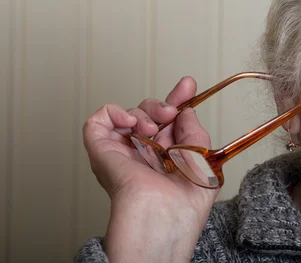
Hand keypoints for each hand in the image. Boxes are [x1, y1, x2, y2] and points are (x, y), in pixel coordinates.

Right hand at [82, 76, 217, 261]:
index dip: (177, 100)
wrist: (165, 215)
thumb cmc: (184, 201)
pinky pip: (98, 121)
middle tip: (170, 112)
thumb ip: (193, 130)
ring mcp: (123, 151)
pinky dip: (113, 112)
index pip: (168, 121)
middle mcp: (144, 152)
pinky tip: (130, 123)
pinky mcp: (102, 151)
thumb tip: (185, 110)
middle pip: (148, 113)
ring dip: (142, 111)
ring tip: (151, 128)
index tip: (188, 85)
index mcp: (167, 156)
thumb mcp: (201, 157)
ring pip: (127, 114)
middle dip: (161, 104)